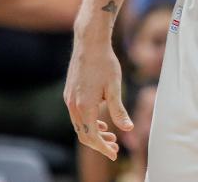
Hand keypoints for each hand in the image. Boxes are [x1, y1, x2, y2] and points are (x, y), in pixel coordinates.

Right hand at [64, 35, 130, 160]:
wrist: (89, 44)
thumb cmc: (105, 63)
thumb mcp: (115, 87)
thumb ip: (119, 110)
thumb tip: (128, 129)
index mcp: (84, 106)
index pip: (91, 136)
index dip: (102, 148)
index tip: (114, 154)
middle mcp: (73, 105)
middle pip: (83, 134)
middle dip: (99, 144)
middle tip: (115, 148)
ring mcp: (69, 100)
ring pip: (79, 125)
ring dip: (94, 133)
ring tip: (111, 136)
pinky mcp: (70, 94)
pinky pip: (77, 116)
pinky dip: (88, 123)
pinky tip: (101, 122)